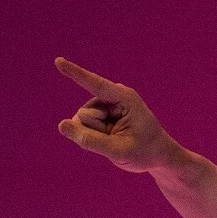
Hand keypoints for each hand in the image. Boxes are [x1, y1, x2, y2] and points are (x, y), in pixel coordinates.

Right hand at [55, 58, 188, 173]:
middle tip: (119, 139)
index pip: (96, 85)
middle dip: (95, 132)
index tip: (58, 61)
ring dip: (95, 135)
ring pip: (81, 122)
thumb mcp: (119, 151)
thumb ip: (89, 140)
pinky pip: (82, 126)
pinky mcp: (99, 113)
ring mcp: (104, 105)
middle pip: (84, 115)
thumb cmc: (145, 152)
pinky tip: (111, 138)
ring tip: (116, 139)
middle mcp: (113, 97)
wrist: (158, 157)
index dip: (75, 73)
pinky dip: (93, 136)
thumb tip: (61, 125)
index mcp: (126, 99)